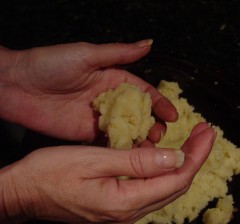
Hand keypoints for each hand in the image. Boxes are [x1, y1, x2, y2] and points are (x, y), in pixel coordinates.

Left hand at [0, 40, 176, 141]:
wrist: (16, 86)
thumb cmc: (51, 64)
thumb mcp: (88, 55)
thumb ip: (120, 53)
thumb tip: (149, 44)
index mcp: (112, 79)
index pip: (143, 92)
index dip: (159, 103)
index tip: (172, 115)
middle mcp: (109, 100)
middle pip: (138, 114)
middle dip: (152, 124)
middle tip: (161, 135)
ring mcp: (98, 118)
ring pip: (126, 130)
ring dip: (140, 139)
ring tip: (151, 149)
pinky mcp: (86, 133)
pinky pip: (108, 142)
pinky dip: (121, 148)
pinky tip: (132, 155)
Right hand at [0, 123, 214, 222]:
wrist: (25, 191)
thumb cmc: (52, 173)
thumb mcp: (95, 161)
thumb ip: (137, 162)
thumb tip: (177, 159)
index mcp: (125, 202)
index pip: (176, 179)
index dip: (196, 155)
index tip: (208, 132)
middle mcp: (129, 212)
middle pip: (175, 184)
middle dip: (195, 157)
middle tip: (206, 132)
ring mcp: (123, 210)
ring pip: (165, 186)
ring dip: (182, 162)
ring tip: (193, 140)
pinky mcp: (117, 204)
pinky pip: (150, 187)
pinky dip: (164, 168)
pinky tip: (166, 155)